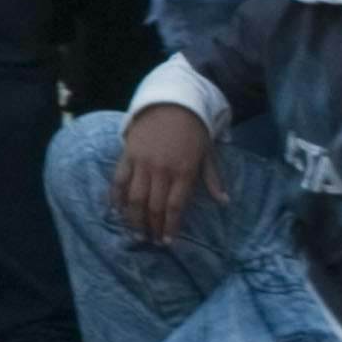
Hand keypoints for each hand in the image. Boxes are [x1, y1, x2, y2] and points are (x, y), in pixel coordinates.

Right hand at [113, 102, 211, 244]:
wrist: (172, 101)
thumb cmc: (193, 128)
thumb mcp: (208, 152)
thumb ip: (212, 178)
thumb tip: (224, 201)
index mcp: (184, 171)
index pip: (175, 206)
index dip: (170, 226)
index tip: (168, 241)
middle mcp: (162, 170)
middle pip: (154, 206)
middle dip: (152, 227)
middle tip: (151, 241)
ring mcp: (142, 163)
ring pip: (135, 198)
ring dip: (134, 219)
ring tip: (135, 233)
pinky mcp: (128, 155)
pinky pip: (119, 180)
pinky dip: (116, 197)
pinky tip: (117, 210)